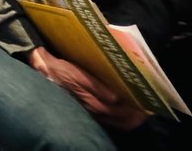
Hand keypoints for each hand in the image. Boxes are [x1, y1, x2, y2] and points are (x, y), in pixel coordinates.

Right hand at [29, 47, 146, 130]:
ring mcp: (90, 110)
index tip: (148, 105)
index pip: (122, 114)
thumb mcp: (77, 75)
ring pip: (116, 120)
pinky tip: (122, 105)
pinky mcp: (86, 107)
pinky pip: (108, 117)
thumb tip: (116, 98)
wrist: (42, 70)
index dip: (136, 111)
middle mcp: (94, 110)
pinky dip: (119, 114)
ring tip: (139, 106)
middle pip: (122, 120)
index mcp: (93, 103)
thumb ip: (96, 87)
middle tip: (148, 107)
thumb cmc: (60, 70)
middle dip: (136, 116)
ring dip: (129, 115)